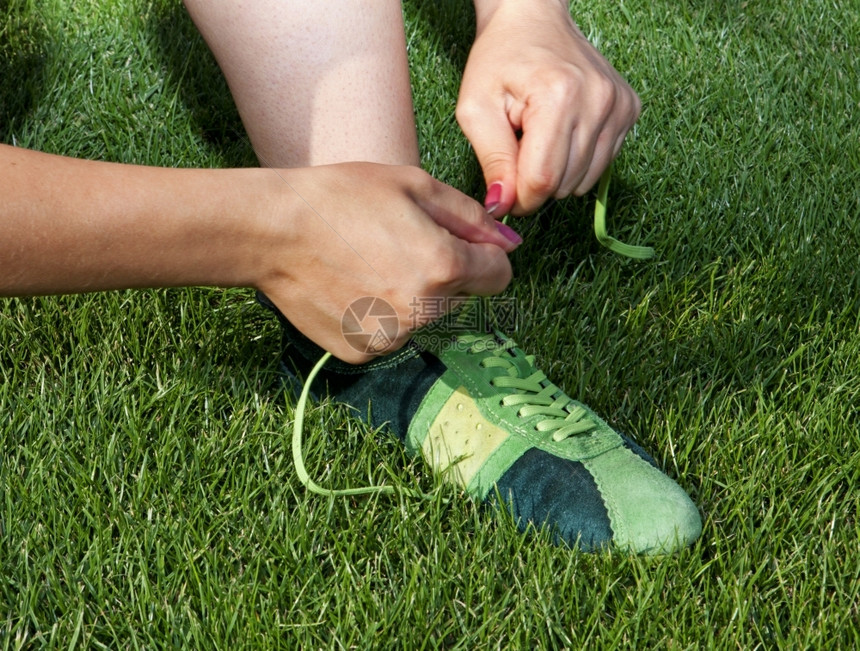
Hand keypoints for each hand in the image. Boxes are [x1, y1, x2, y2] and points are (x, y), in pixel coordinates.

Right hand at [254, 163, 518, 362]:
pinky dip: (379, 315)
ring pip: (425, 318)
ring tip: (369, 263)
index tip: (457, 242)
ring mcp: (391, 338)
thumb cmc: (342, 197)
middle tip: (398, 244)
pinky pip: (390, 334)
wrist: (273, 231)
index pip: (500, 276)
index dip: (483, 255)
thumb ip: (472, 218)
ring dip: (412, 296)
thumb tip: (510, 243)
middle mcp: (424, 312)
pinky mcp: (361, 352)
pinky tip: (351, 287)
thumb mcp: (414, 185)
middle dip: (445, 274)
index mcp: (445, 267)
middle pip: (461, 297)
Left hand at [457, 0, 640, 214]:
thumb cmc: (498, 60)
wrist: (532, 19)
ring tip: (538, 138)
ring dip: (557, 174)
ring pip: (584, 181)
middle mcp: (598, 100)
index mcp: (558, 96)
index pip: (542, 180)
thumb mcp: (476, 110)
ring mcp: (619, 105)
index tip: (504, 192)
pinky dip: (577, 161)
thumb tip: (502, 208)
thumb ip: (491, 161)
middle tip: (517, 150)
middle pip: (564, 184)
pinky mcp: (629, 110)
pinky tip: (561, 133)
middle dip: (535, 183)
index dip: (520, 199)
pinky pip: (602, 165)